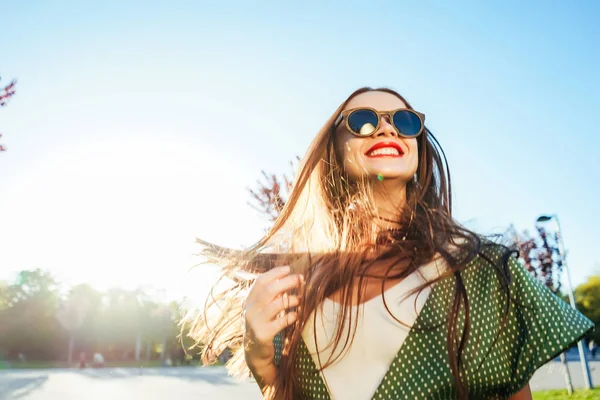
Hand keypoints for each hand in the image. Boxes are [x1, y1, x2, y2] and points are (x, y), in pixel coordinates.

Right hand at [243, 266, 302, 384]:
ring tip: (300, 299)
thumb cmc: (262, 325)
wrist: (254, 352)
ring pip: (274, 305)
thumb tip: (287, 279)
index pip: (260, 281)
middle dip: (286, 282)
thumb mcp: (261, 309)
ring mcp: (255, 323)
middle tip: (300, 279)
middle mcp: (249, 310)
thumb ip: (269, 295)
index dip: (275, 273)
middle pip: (269, 290)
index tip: (289, 268)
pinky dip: (289, 317)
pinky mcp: (262, 335)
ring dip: (290, 299)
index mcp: (248, 300)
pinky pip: (279, 323)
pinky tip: (296, 315)